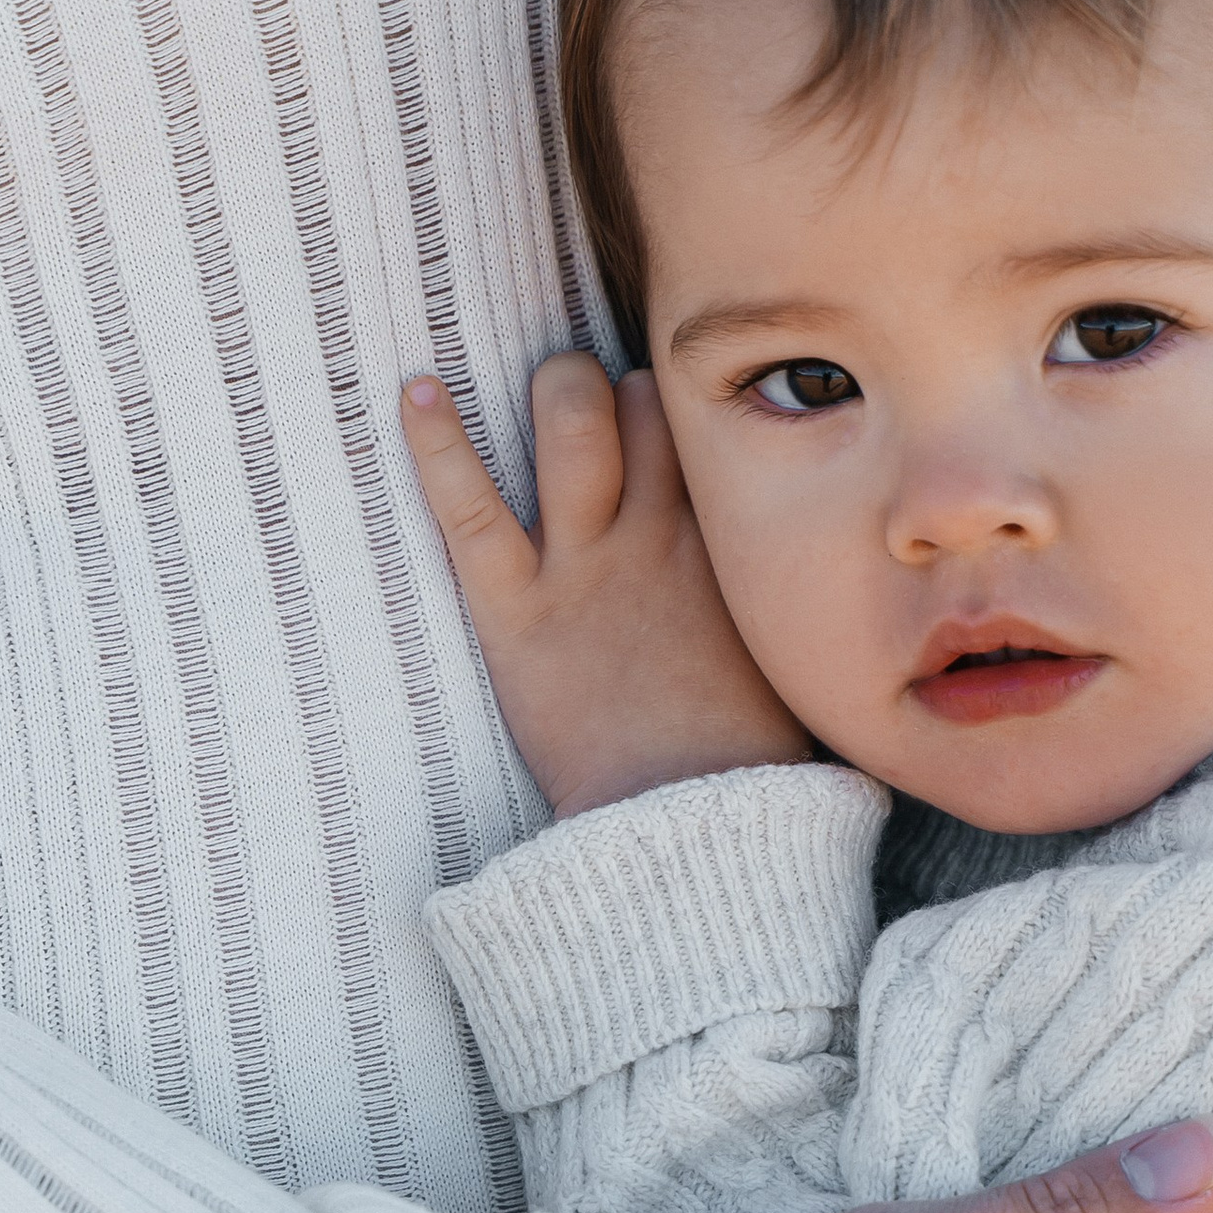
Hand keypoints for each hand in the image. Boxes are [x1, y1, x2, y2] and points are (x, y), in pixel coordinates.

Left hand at [402, 349, 809, 814]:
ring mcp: (585, 567)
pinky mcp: (516, 612)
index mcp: (733, 546)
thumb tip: (802, 560)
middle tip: (609, 409)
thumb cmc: (747, 758)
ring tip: (550, 386)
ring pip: (570, 423)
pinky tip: (410, 390)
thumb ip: (780, 590)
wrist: (690, 825)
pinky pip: (469, 507)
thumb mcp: (789, 652)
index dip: (687, 416)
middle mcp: (661, 534)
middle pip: (643, 402)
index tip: (678, 425)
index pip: (708, 431)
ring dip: (558, 389)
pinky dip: (436, 442)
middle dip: (624, 389)